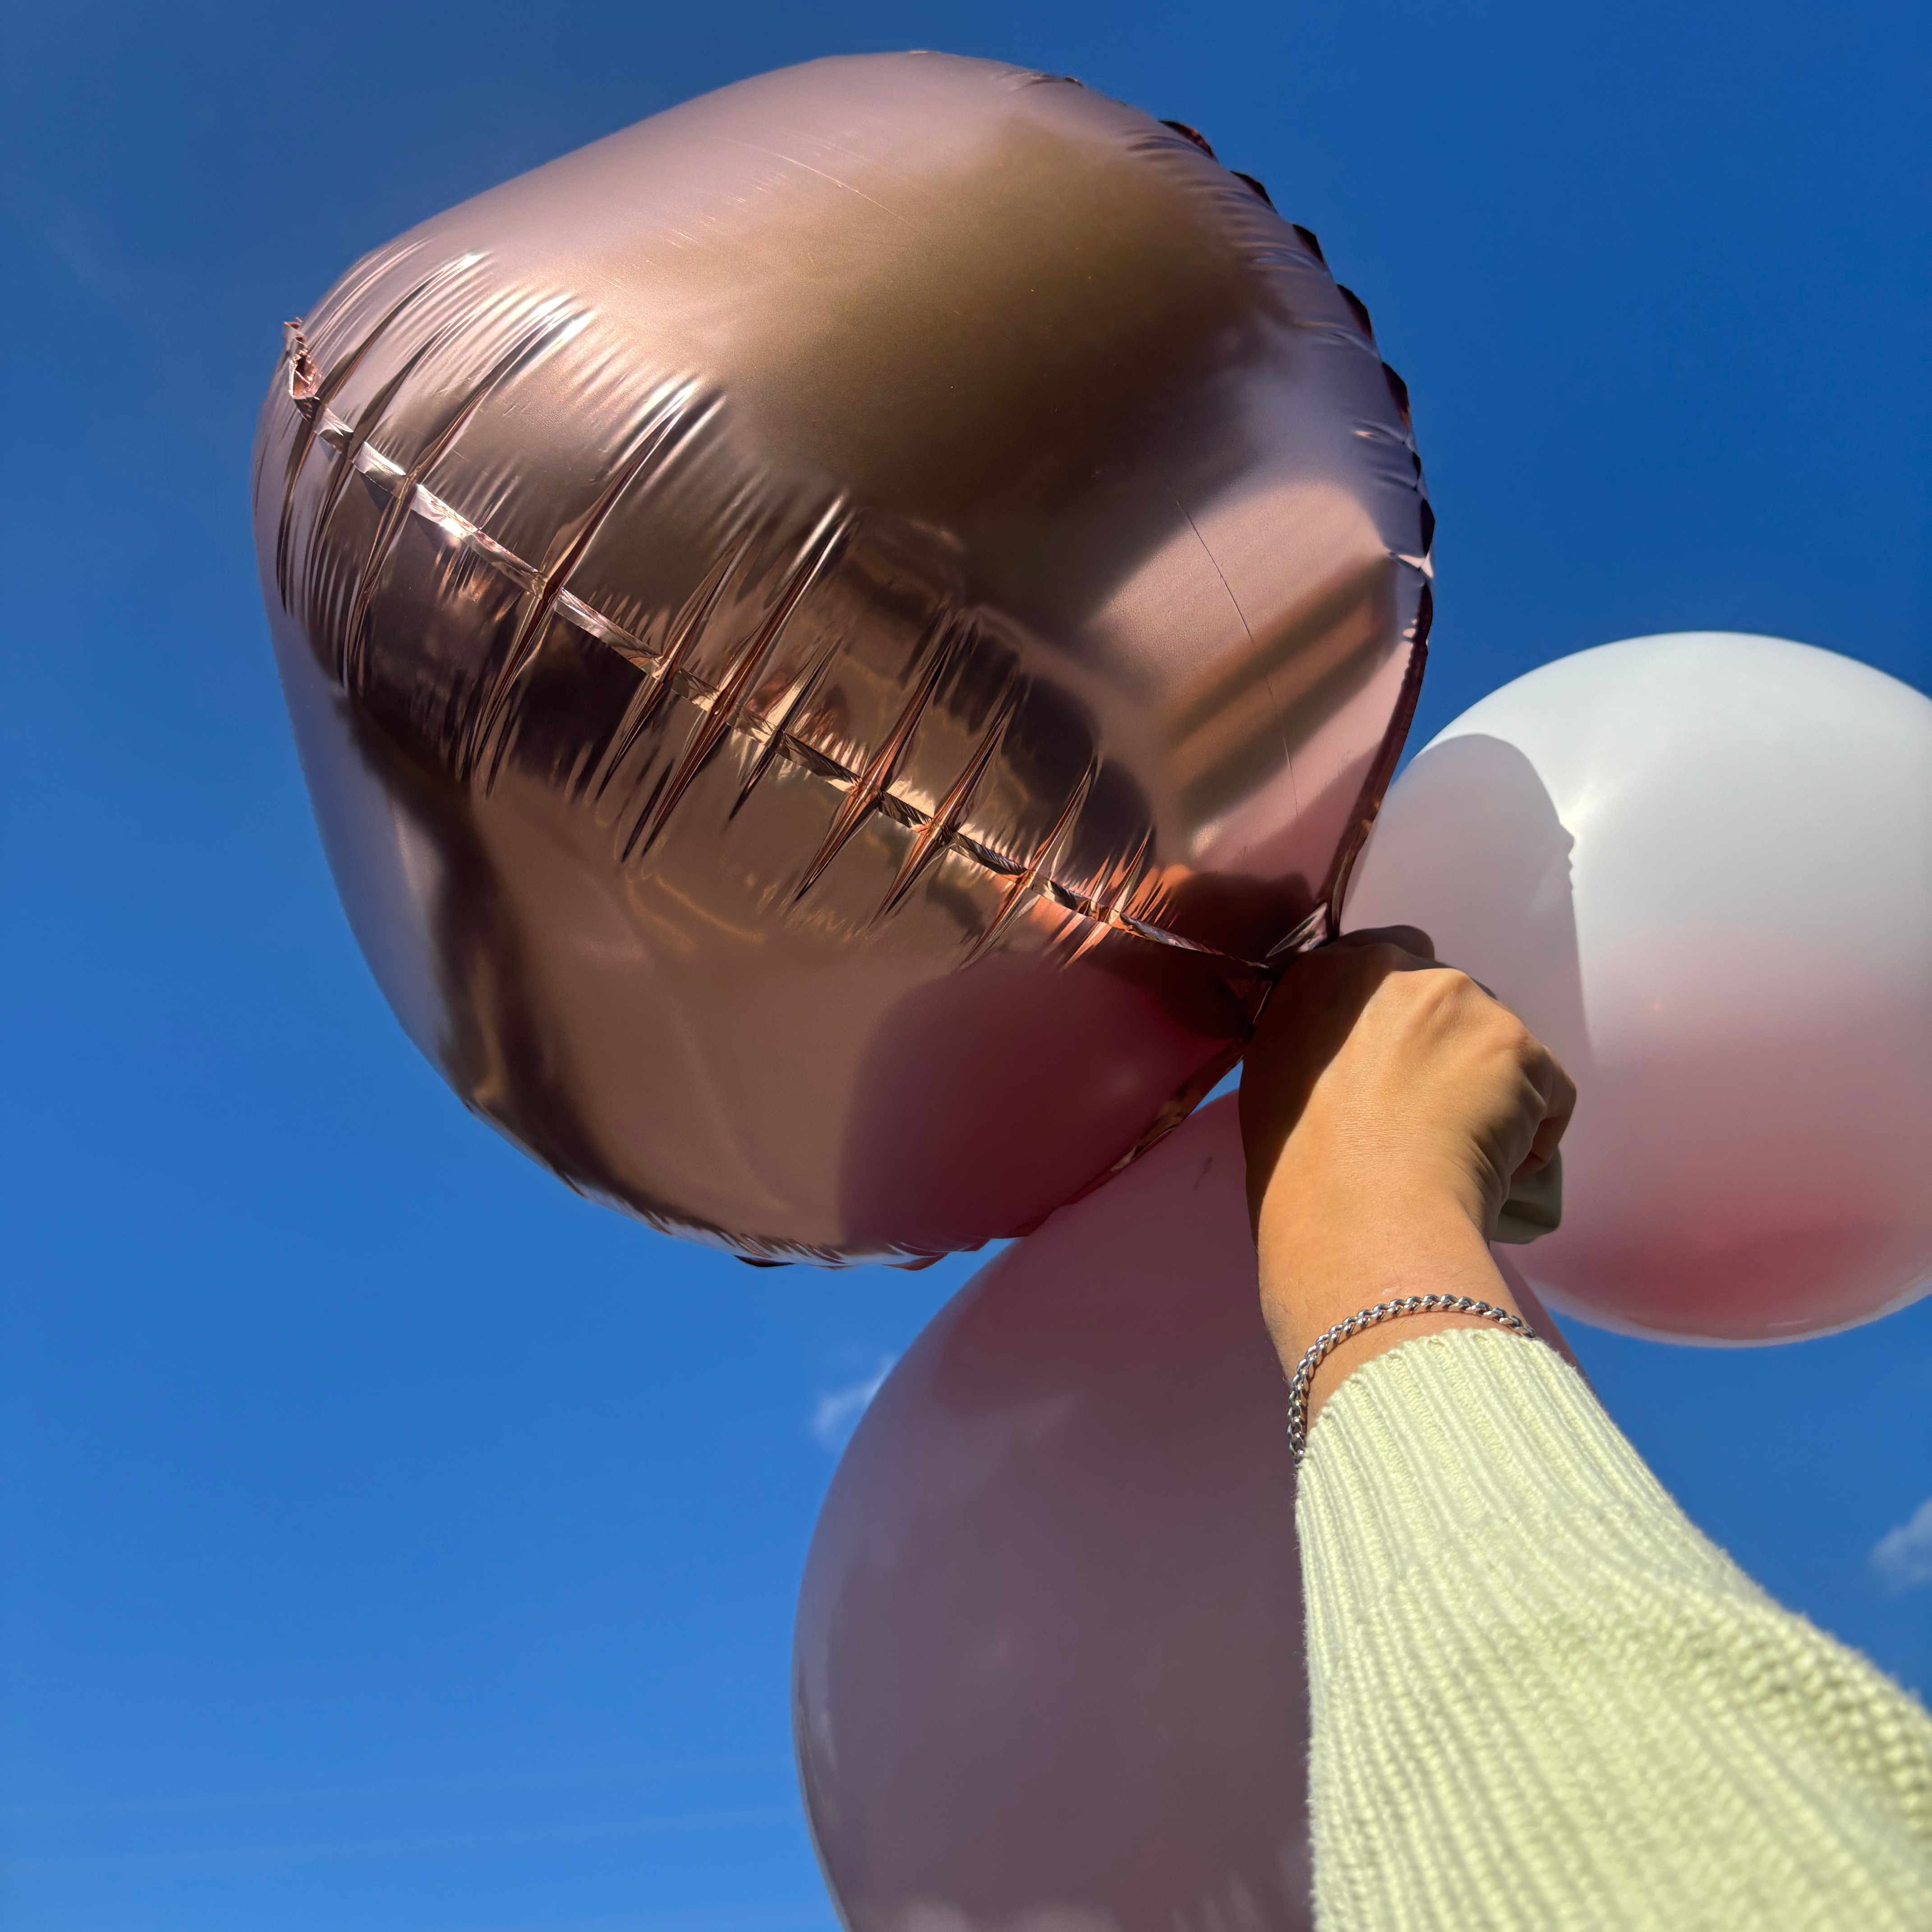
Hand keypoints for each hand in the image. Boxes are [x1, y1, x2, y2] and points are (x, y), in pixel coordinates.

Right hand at [1240, 927, 1575, 1419]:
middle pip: (1445, 997)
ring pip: (1494, 1042)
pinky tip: (1496, 1175)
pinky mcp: (1519, 1046)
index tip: (1395, 1065)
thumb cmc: (1300, 1174)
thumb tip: (1343, 1067)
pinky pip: (1545, 1091)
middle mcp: (1395, 970)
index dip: (1396, 1018)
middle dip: (1446, 1048)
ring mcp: (1463, 1002)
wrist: (1361, 1218)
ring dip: (1488, 1088)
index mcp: (1323, 977)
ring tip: (1461, 1155)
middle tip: (1427, 1117)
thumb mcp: (1274, 1087)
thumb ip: (1313, 1048)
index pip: (1379, 962)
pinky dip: (1532, 1134)